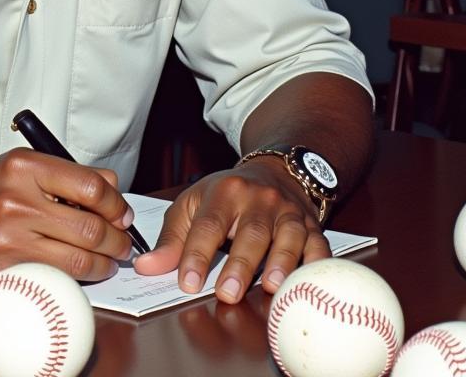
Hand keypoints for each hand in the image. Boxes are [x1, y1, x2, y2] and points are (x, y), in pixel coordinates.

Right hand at [0, 149, 134, 284]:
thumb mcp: (18, 166)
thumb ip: (65, 174)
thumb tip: (112, 188)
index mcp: (23, 167)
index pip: (90, 186)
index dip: (115, 203)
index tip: (120, 211)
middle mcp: (16, 200)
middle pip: (90, 227)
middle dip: (117, 238)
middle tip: (123, 239)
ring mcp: (9, 238)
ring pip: (79, 258)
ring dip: (105, 262)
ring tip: (109, 258)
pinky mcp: (4, 269)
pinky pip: (56, 276)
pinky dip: (79, 276)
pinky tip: (84, 269)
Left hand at [133, 159, 327, 303]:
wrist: (273, 171)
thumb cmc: (226, 195)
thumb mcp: (193, 206)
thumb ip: (172, 240)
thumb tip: (147, 267)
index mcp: (224, 192)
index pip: (208, 224)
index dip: (196, 254)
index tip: (187, 282)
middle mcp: (258, 199)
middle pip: (250, 232)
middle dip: (239, 264)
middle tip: (227, 293)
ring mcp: (288, 211)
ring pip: (287, 236)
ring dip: (281, 262)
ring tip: (271, 286)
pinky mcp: (312, 225)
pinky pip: (319, 244)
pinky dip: (316, 262)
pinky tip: (308, 280)